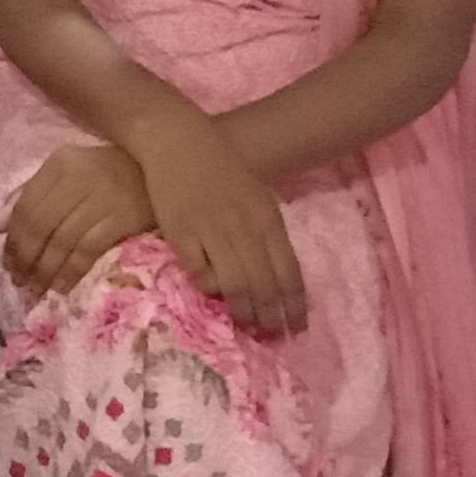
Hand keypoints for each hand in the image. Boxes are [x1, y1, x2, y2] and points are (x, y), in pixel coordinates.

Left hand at [1, 142, 155, 295]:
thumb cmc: (112, 173)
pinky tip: (62, 287)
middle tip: (19, 282)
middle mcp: (78, 178)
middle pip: (40, 225)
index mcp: (60, 164)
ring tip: (36, 289)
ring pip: (61, 240)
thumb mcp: (70, 172)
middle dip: (25, 259)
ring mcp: (101, 197)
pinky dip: (71, 271)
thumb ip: (32, 195)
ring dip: (45, 270)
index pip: (25, 207)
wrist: (165, 167)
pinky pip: (88, 249)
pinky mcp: (123, 216)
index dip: (13, 240)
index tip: (7, 264)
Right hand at [127, 110, 305, 335]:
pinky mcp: (182, 233)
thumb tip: (272, 274)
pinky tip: (213, 296)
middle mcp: (245, 227)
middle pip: (265, 285)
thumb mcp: (254, 195)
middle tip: (274, 337)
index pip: (289, 272)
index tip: (297, 327)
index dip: (295, 305)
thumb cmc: (219, 166)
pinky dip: (209, 288)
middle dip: (272, 317)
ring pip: (236, 285)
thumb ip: (263, 231)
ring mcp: (213, 231)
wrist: (178, 139)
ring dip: (244, 312)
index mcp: (267, 218)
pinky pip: (200, 273)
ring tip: (248, 327)